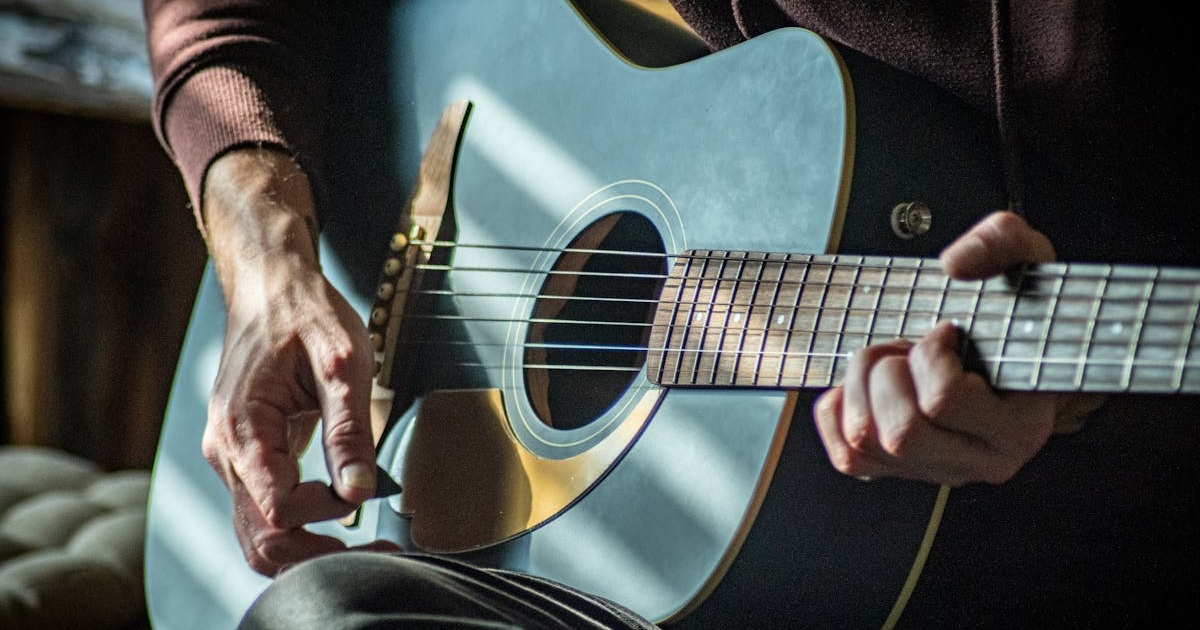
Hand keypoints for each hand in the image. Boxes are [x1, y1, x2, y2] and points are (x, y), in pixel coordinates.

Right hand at [200, 148, 391, 574]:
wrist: (272, 285)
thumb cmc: (306, 314)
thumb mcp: (343, 363)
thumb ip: (349, 430)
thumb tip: (359, 491)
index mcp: (244, 427)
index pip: (277, 508)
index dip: (324, 513)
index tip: (359, 489)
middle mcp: (226, 450)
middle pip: (260, 537)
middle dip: (316, 553)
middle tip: (373, 548)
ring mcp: (230, 456)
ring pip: (257, 533)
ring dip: (306, 547)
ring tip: (360, 542)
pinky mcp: (244, 455)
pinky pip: (262, 510)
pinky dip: (297, 527)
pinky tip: (337, 515)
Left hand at [813, 211, 1104, 485]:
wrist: (1015, 354)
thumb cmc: (1018, 317)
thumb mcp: (1026, 264)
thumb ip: (999, 244)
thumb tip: (954, 264)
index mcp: (1018, 426)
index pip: (944, 401)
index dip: (930, 355)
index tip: (944, 331)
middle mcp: (978, 460)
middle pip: (900, 431)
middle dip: (885, 372)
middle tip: (903, 346)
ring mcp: (934, 470)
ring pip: (866, 442)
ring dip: (859, 387)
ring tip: (887, 363)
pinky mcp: (895, 470)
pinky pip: (845, 455)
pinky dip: (838, 412)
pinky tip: (863, 387)